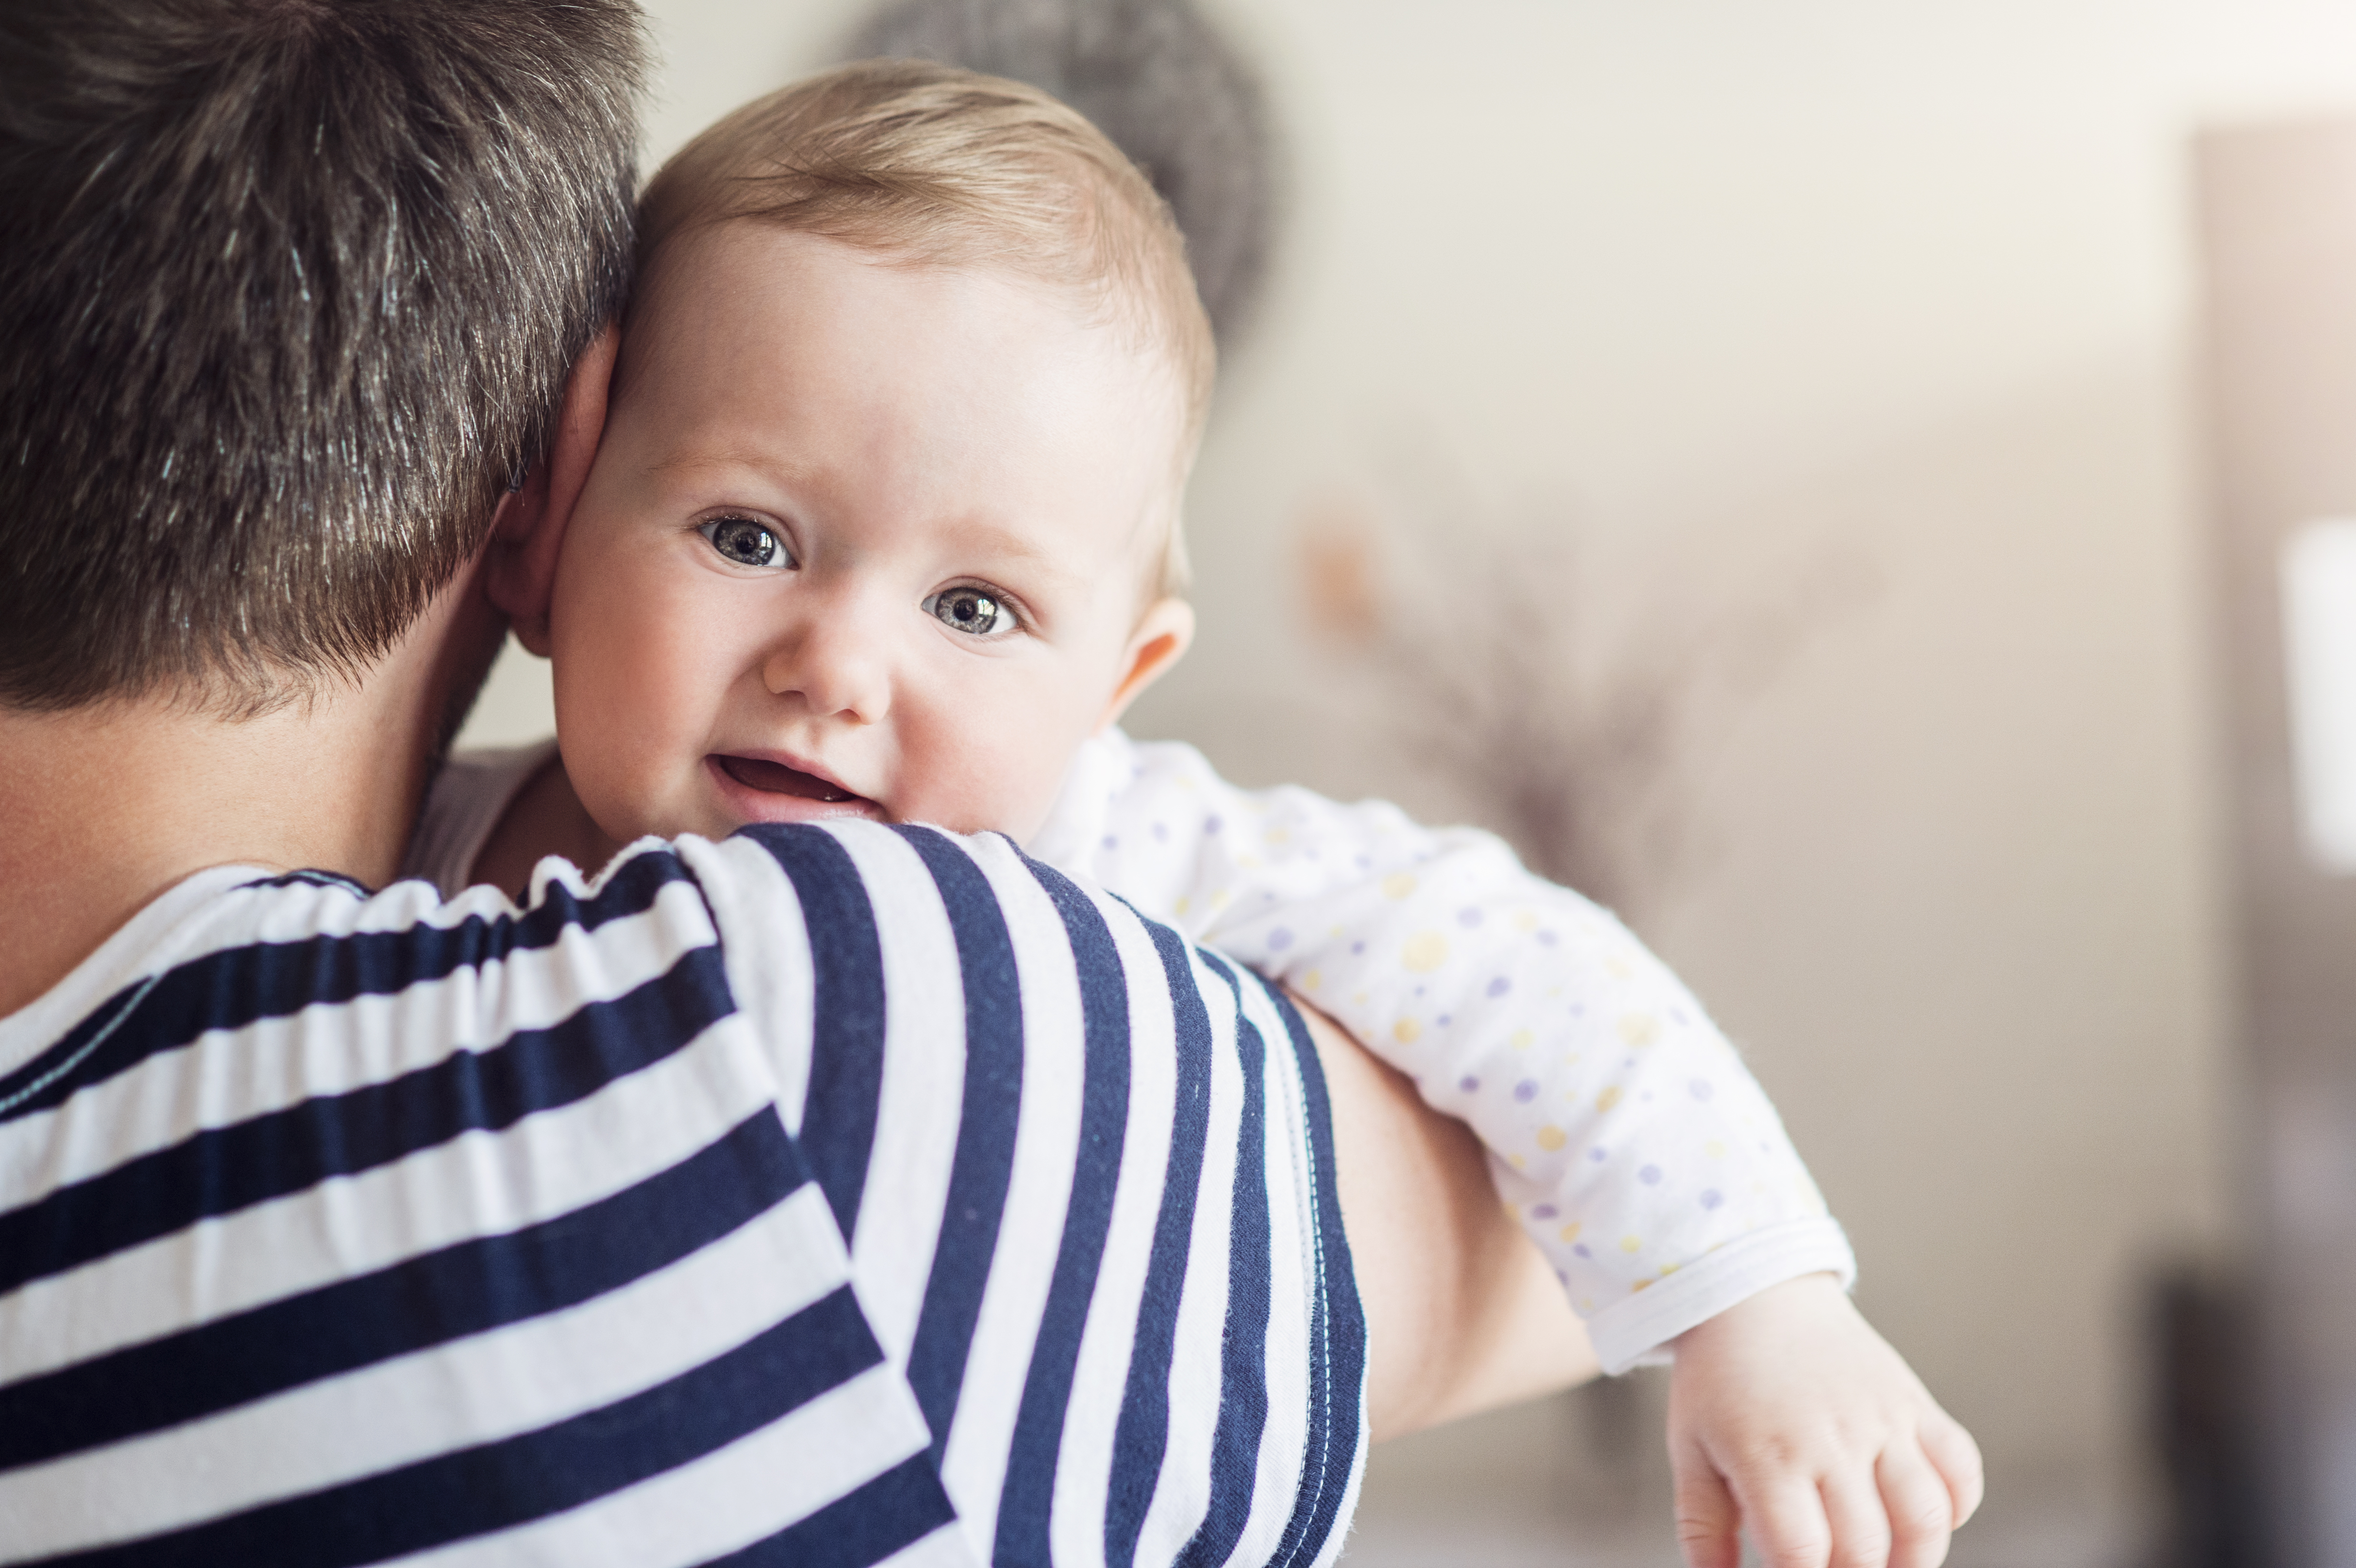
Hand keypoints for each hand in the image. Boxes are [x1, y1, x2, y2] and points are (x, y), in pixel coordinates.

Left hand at [1667, 1273, 1982, 1567]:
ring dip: (1915, 1559)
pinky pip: (1961, 1467)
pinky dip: (1957, 1506)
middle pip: (1865, 1547)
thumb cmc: (1720, 1381)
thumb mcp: (1691, 1450)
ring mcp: (1881, 1418)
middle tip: (1836, 1567)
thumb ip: (1701, 1526)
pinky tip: (1922, 1518)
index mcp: (1769, 1454)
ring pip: (1924, 1517)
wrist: (1758, 1298)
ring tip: (1889, 1564)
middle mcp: (1832, 1437)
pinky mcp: (1914, 1401)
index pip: (1802, 1553)